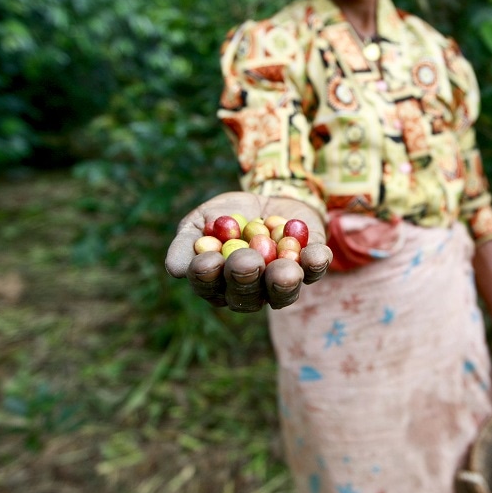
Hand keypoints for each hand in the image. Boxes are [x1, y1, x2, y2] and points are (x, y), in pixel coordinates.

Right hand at [164, 191, 331, 311]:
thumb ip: (186, 242)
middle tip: (246, 260)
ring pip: (282, 293)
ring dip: (283, 282)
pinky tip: (316, 254)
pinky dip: (315, 263)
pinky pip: (314, 272)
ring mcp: (281, 284)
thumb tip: (175, 269)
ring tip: (284, 269)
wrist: (268, 196)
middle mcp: (250, 292)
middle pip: (246, 295)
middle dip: (246, 277)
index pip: (208, 286)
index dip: (207, 276)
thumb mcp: (201, 221)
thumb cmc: (227, 215)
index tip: (208, 260)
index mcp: (218, 283)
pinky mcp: (309, 269)